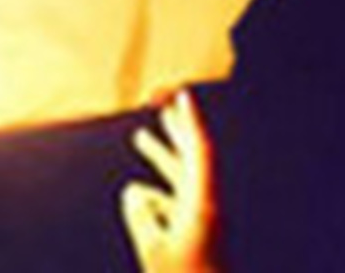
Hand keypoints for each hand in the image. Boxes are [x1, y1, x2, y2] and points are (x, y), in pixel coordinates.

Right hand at [120, 92, 223, 272]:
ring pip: (185, 180)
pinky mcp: (200, 241)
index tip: (181, 94)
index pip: (200, 151)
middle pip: (196, 159)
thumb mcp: (154, 251)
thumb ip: (142, 216)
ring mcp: (205, 225)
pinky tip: (140, 194)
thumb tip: (135, 192)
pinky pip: (180, 204)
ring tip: (144, 139)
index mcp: (204, 205)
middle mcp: (209, 209)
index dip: (190, 121)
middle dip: (179, 131)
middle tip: (164, 103)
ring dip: (165, 159)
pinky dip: (161, 191)